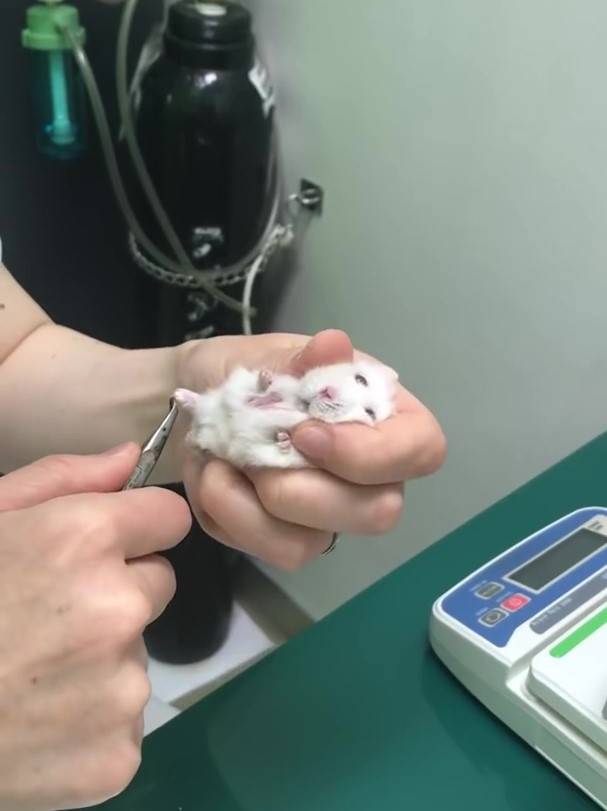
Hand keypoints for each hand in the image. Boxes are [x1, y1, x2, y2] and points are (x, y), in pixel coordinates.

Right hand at [0, 445, 190, 810]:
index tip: (107, 547)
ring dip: (100, 661)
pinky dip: (90, 724)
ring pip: (136, 655)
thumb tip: (128, 457)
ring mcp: (122, 689)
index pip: (170, 517)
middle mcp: (118, 609)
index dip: (137, 528)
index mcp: (84, 540)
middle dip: (116, 594)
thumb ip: (61, 478)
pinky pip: (123, 721)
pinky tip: (38, 725)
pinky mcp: (116, 757)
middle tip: (47, 620)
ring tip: (30, 676)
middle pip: (157, 586)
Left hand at [177, 330, 445, 569]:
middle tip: (253, 450)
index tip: (305, 433)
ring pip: (316, 542)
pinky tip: (215, 478)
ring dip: (255, 501)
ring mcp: (330, 514)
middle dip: (303, 489)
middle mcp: (369, 474)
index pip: (422, 450)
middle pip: (379, 513)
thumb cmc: (241, 373)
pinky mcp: (288, 540)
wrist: (191, 399)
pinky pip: (273, 551)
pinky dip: (232, 514)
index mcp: (382, 415)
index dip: (371, 454)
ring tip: (223, 458)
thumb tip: (335, 344)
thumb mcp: (265, 356)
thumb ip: (302, 360)